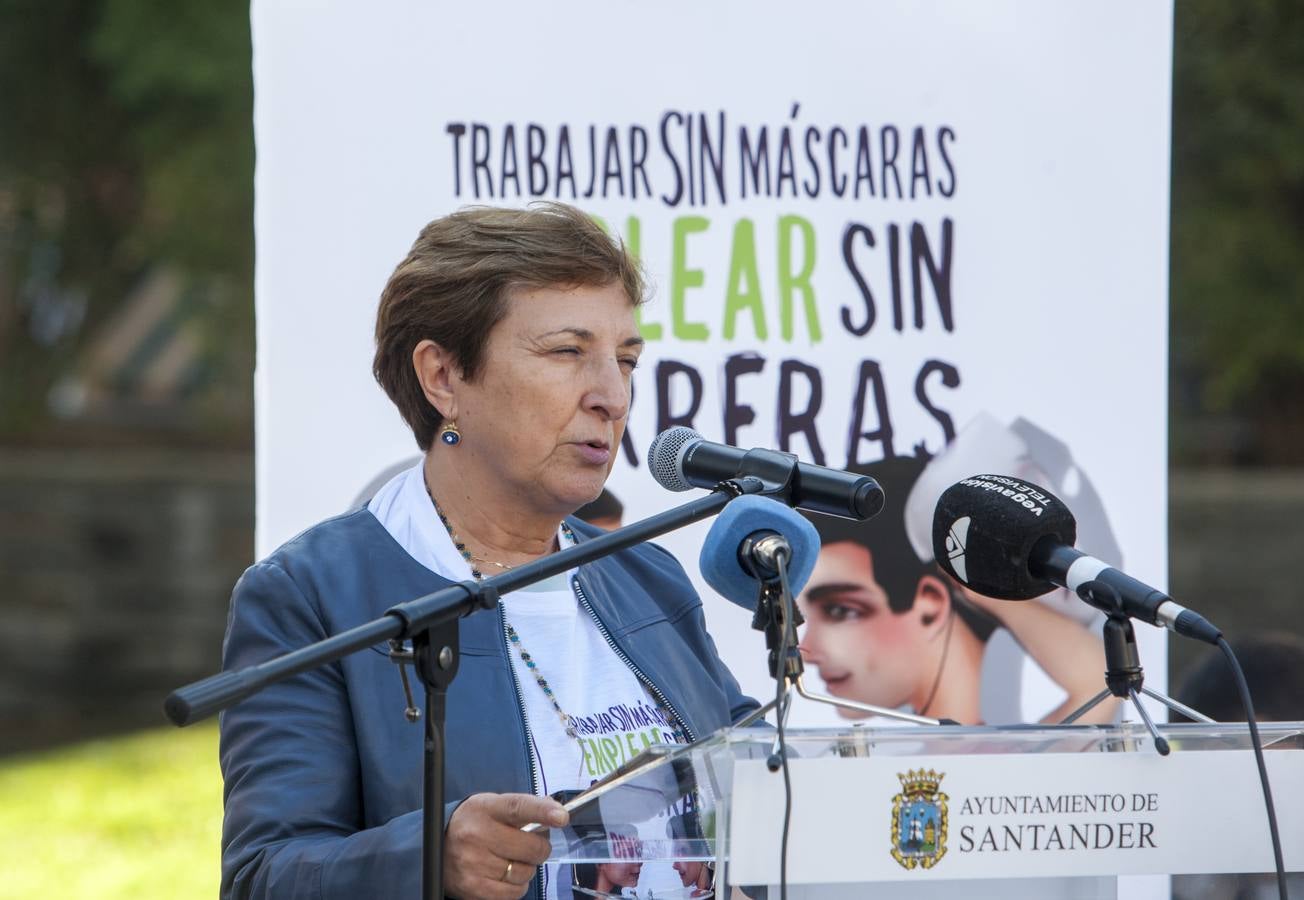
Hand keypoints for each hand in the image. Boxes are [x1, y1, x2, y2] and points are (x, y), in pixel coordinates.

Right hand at [445, 793, 567, 898]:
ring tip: (513, 860)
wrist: (437, 844)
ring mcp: (473, 863)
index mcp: (485, 808)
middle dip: (539, 848)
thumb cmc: (473, 823)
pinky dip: (517, 886)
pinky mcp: (473, 887)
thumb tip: (556, 812)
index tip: (561, 817)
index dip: (542, 812)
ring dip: (527, 868)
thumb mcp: (493, 806)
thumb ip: (523, 807)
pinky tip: (506, 875)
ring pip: (524, 873)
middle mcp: (477, 835)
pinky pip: (513, 893)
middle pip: (530, 847)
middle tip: (533, 845)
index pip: (518, 807)